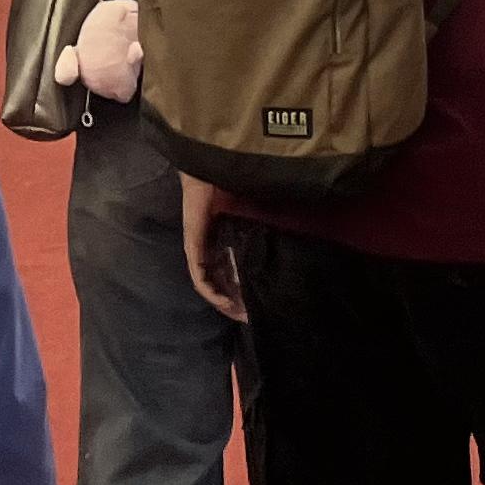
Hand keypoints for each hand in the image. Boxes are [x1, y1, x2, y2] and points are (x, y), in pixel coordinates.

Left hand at [179, 176, 247, 323]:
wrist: (207, 168)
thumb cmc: (227, 184)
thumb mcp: (249, 211)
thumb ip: (260, 223)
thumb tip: (291, 227)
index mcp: (219, 240)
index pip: (227, 272)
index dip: (240, 289)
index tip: (256, 303)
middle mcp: (207, 248)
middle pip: (217, 283)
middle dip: (232, 302)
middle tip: (250, 316)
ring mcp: (197, 249)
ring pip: (207, 285)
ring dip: (222, 302)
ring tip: (238, 314)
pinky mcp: (193, 246)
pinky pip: (199, 277)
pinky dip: (211, 291)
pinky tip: (223, 301)